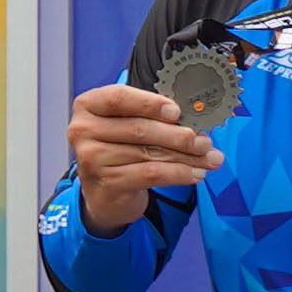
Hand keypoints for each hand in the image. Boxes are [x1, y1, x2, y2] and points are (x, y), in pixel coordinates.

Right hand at [63, 81, 215, 230]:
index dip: (150, 103)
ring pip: (150, 153)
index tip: (177, 111)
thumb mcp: (126, 125)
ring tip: (208, 158)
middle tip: (204, 140)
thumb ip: (149, 115)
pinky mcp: (108, 182)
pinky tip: (196, 173)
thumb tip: (193, 117)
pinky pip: (152, 174)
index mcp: (88, 106)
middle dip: (179, 135)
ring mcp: (93, 158)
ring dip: (186, 156)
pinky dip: (179, 173)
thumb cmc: (119, 150)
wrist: (104, 194)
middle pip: (140, 129)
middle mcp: (83, 130)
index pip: (119, 97)